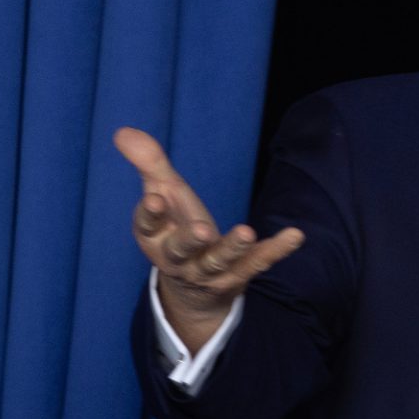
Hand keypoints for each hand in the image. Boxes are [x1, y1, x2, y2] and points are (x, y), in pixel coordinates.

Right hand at [114, 127, 303, 352]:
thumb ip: (148, 164)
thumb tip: (123, 131)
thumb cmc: (176, 228)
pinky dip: (277, 250)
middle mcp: (179, 259)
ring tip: (246, 233)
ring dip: (233, 248)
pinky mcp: (239, 276)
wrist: (193, 286)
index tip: (154, 199)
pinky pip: (259, 263)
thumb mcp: (163, 194)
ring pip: (220, 261)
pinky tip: (295, 235)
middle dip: (191, 241)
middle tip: (202, 230)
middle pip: (182, 251)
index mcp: (155, 238)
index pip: (148, 227)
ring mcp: (209, 272)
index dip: (150, 214)